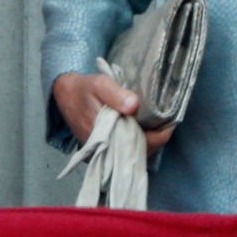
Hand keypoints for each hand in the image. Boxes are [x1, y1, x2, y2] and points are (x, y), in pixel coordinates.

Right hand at [52, 72, 174, 155]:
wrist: (64, 94)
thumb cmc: (83, 88)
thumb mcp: (98, 84)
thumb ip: (115, 94)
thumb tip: (134, 105)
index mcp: (105, 137)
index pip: (140, 145)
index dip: (159, 135)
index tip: (172, 122)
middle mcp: (105, 150)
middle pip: (140, 152)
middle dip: (156, 137)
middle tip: (168, 119)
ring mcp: (104, 152)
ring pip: (134, 152)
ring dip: (148, 139)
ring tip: (159, 122)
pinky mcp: (104, 149)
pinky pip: (126, 150)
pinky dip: (137, 140)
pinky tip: (143, 126)